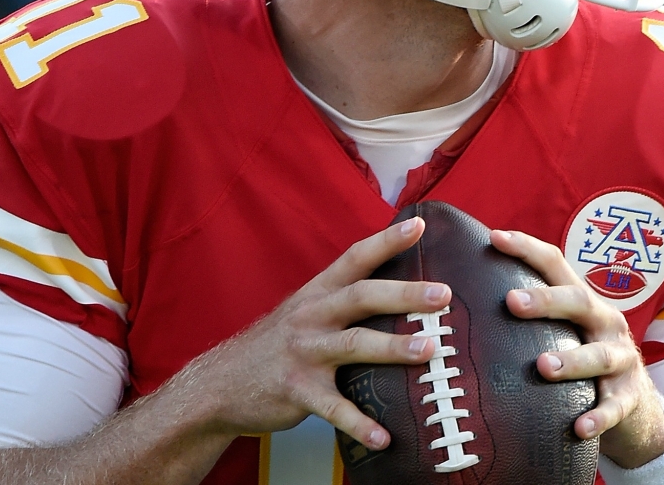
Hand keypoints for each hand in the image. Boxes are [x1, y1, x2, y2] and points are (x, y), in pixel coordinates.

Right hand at [196, 217, 449, 450]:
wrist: (220, 383)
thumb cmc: (277, 343)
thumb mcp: (305, 309)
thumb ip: (342, 298)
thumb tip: (400, 289)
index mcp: (317, 292)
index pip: (355, 257)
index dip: (387, 240)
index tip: (419, 225)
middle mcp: (312, 315)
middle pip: (361, 296)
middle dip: (404, 293)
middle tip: (442, 294)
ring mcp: (304, 353)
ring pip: (353, 345)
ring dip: (392, 347)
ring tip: (428, 351)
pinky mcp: (297, 391)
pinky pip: (333, 409)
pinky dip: (359, 423)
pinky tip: (384, 437)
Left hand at [489, 229, 663, 468]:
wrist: (638, 406)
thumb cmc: (582, 355)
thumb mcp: (564, 328)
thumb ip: (530, 313)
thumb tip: (461, 292)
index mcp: (582, 300)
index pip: (555, 264)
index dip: (526, 248)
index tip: (493, 238)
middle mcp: (605, 321)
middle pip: (578, 301)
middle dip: (546, 300)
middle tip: (511, 302)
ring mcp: (622, 358)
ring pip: (599, 355)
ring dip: (571, 360)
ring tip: (543, 366)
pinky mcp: (630, 397)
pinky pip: (615, 407)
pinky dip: (599, 417)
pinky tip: (579, 428)